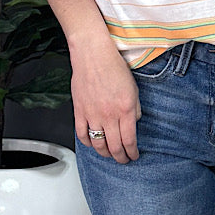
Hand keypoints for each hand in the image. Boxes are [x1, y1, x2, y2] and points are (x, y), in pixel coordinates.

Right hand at [71, 39, 140, 163]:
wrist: (93, 54)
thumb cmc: (113, 66)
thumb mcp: (134, 88)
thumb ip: (135, 108)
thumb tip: (134, 122)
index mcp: (125, 109)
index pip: (129, 140)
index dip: (132, 152)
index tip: (134, 155)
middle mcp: (108, 115)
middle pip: (114, 146)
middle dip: (121, 157)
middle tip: (123, 160)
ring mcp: (92, 114)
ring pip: (98, 144)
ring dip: (105, 153)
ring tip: (109, 155)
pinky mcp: (79, 111)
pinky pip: (82, 134)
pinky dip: (88, 143)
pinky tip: (93, 144)